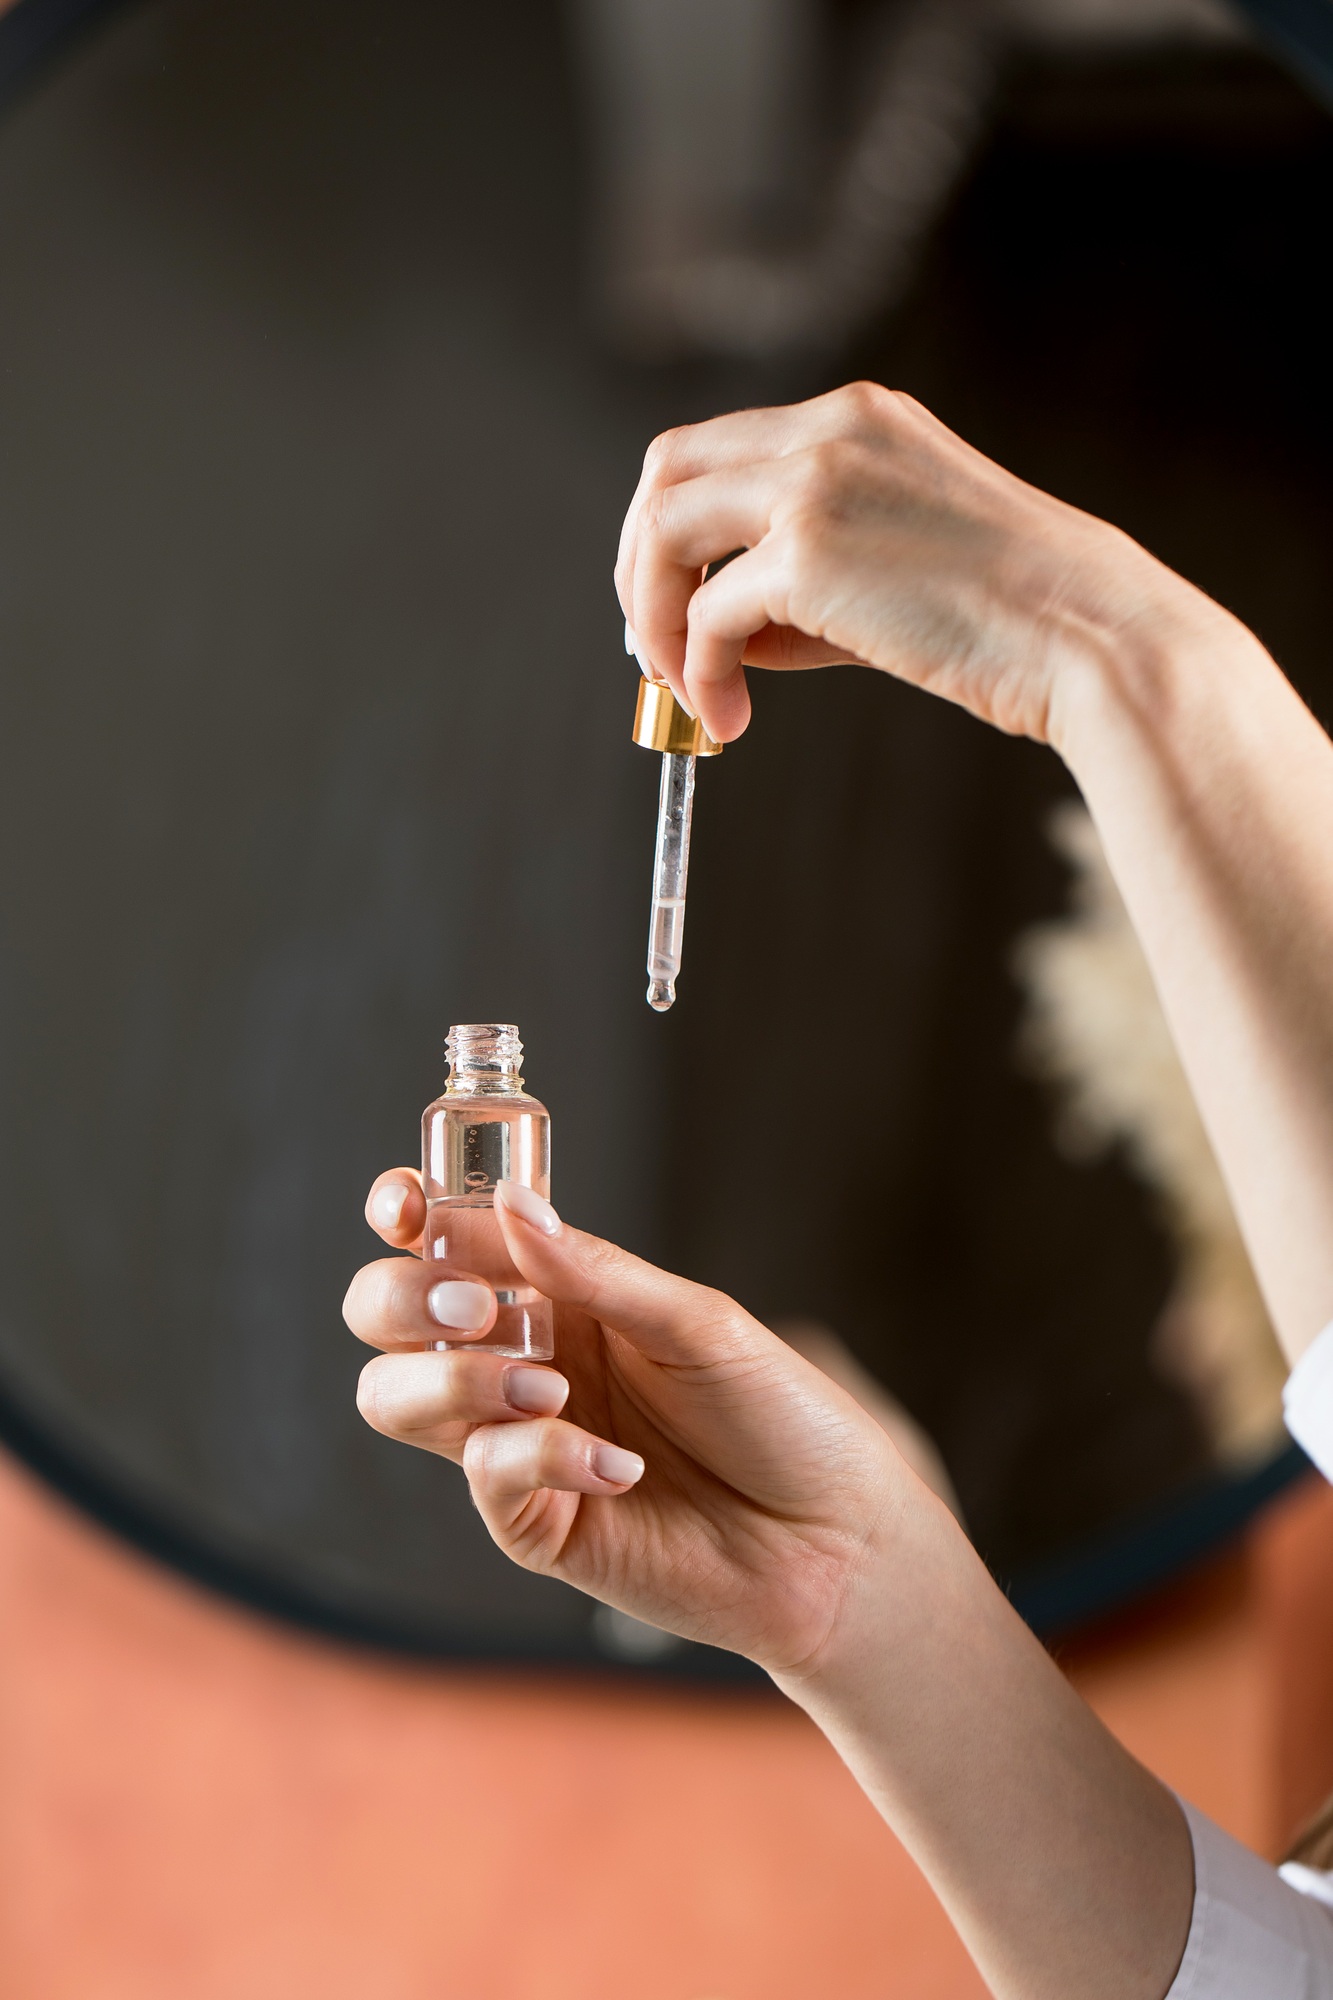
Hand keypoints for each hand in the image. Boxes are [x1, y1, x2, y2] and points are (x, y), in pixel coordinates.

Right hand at [343, 1171, 917, 1672]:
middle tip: (478, 1307)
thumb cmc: (781, 1418)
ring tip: (550, 1390)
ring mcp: (519, 1444)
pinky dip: (539, 1458)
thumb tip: (507, 1202)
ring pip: (396, 1399)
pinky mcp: (533, 1523)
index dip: (405, 1213)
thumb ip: (596, 1271)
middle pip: (386, 1317)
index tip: (404, 1206)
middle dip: (404, 1299)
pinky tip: (616, 1466)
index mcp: (559, 1295)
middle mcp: (524, 1361)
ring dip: (454, 1380)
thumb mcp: (698, 1322)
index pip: (446, 1240)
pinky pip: (483, 1477)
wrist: (834, 1539)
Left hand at [616, 380, 1207, 746]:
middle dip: (639, 566)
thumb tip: (720, 638)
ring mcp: (815, 482)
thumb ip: (804, 588)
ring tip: (683, 691)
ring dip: (656, 618)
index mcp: (856, 419)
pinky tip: (728, 719)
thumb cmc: (1013, 619)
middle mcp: (828, 430)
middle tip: (653, 649)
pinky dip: (699, 672)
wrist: (1088, 637)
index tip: (672, 605)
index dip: (672, 532)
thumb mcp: (897, 571)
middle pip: (667, 472)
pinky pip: (708, 614)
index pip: (714, 450)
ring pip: (666, 531)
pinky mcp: (809, 552)